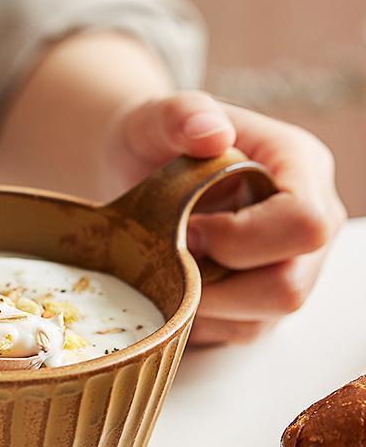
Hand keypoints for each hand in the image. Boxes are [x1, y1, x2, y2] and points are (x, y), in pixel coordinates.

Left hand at [104, 91, 346, 344]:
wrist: (136, 169)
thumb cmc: (152, 142)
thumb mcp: (155, 118)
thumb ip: (182, 114)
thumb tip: (211, 132)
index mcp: (300, 167)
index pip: (303, 224)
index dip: (239, 239)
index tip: (187, 229)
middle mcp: (311, 221)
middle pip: (290, 286)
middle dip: (218, 283)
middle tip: (173, 255)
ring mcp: (292, 265)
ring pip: (264, 319)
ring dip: (204, 306)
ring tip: (168, 268)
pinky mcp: (263, 300)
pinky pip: (238, 332)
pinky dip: (198, 321)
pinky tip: (173, 287)